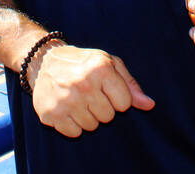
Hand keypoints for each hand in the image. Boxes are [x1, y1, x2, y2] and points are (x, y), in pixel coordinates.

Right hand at [29, 44, 154, 137]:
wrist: (45, 61)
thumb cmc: (83, 63)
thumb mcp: (109, 63)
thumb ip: (130, 85)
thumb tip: (149, 105)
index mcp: (101, 69)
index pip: (124, 104)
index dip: (117, 98)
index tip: (105, 88)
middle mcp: (83, 84)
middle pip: (108, 117)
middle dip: (101, 107)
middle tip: (88, 93)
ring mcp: (66, 100)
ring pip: (91, 126)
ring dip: (87, 116)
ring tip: (77, 99)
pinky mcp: (51, 114)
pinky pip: (74, 133)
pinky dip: (72, 124)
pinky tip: (66, 107)